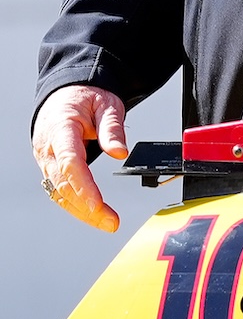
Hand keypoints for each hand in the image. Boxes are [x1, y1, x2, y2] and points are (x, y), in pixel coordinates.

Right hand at [31, 85, 129, 231]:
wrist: (64, 95)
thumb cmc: (84, 98)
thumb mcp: (106, 104)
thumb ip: (112, 128)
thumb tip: (120, 152)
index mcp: (60, 129)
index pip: (70, 163)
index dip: (83, 187)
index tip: (98, 204)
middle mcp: (48, 149)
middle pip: (64, 184)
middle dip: (86, 207)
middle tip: (111, 222)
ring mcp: (45, 160)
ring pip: (59, 192)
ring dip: (81, 211)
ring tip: (107, 223)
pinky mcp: (49, 168)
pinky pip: (59, 190)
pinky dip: (74, 205)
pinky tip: (92, 214)